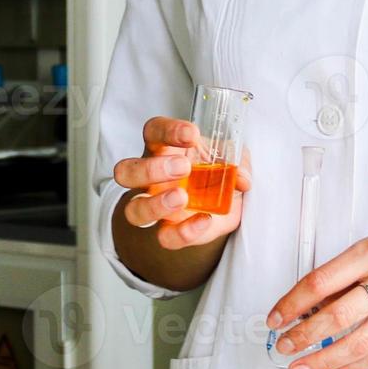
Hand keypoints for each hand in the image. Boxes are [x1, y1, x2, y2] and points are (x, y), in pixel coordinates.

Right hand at [113, 116, 251, 249]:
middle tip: (183, 167)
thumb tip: (241, 177)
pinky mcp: (169, 231)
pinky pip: (165, 237)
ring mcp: (156, 207)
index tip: (192, 134)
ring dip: (155, 204)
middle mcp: (151, 178)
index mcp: (164, 149)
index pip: (153, 132)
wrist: (227, 206)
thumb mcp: (234, 158)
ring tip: (182, 198)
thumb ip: (238, 162)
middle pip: (126, 172)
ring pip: (133, 209)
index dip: (167, 130)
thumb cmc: (219, 172)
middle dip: (150, 169)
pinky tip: (204, 220)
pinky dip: (183, 232)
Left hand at [267, 219, 367, 368]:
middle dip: (302, 337)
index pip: (320, 283)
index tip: (274, 319)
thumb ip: (345, 272)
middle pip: (337, 317)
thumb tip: (307, 305)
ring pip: (358, 343)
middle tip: (282, 347)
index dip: (291, 305)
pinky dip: (352, 368)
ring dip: (322, 361)